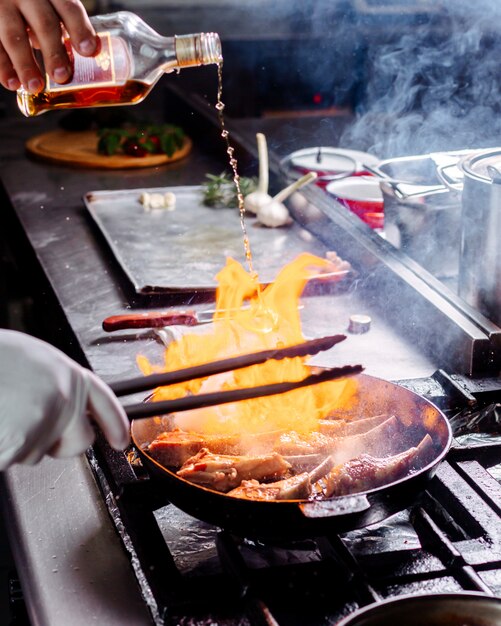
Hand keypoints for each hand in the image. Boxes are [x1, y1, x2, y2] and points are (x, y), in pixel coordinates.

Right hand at [0, 0, 97, 92]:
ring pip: (15, 36)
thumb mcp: (49, 8)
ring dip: (25, 64)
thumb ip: (61, 27)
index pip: (69, 8)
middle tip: (61, 76)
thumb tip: (81, 58)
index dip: (80, 29)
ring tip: (35, 87)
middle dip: (54, 52)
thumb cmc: (33, 6)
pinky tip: (13, 84)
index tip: (89, 50)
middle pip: (44, 23)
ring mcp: (3, 6)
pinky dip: (3, 66)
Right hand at [0, 329, 129, 469]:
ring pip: (37, 454)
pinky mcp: (21, 441)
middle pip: (78, 442)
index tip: (120, 440)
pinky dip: (3, 450)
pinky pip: (11, 458)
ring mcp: (45, 421)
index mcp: (68, 374)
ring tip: (4, 413)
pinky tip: (1, 425)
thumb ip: (54, 383)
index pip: (104, 404)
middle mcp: (65, 398)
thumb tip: (60, 402)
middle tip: (34, 429)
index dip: (115, 423)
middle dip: (60, 445)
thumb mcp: (33, 360)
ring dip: (20, 444)